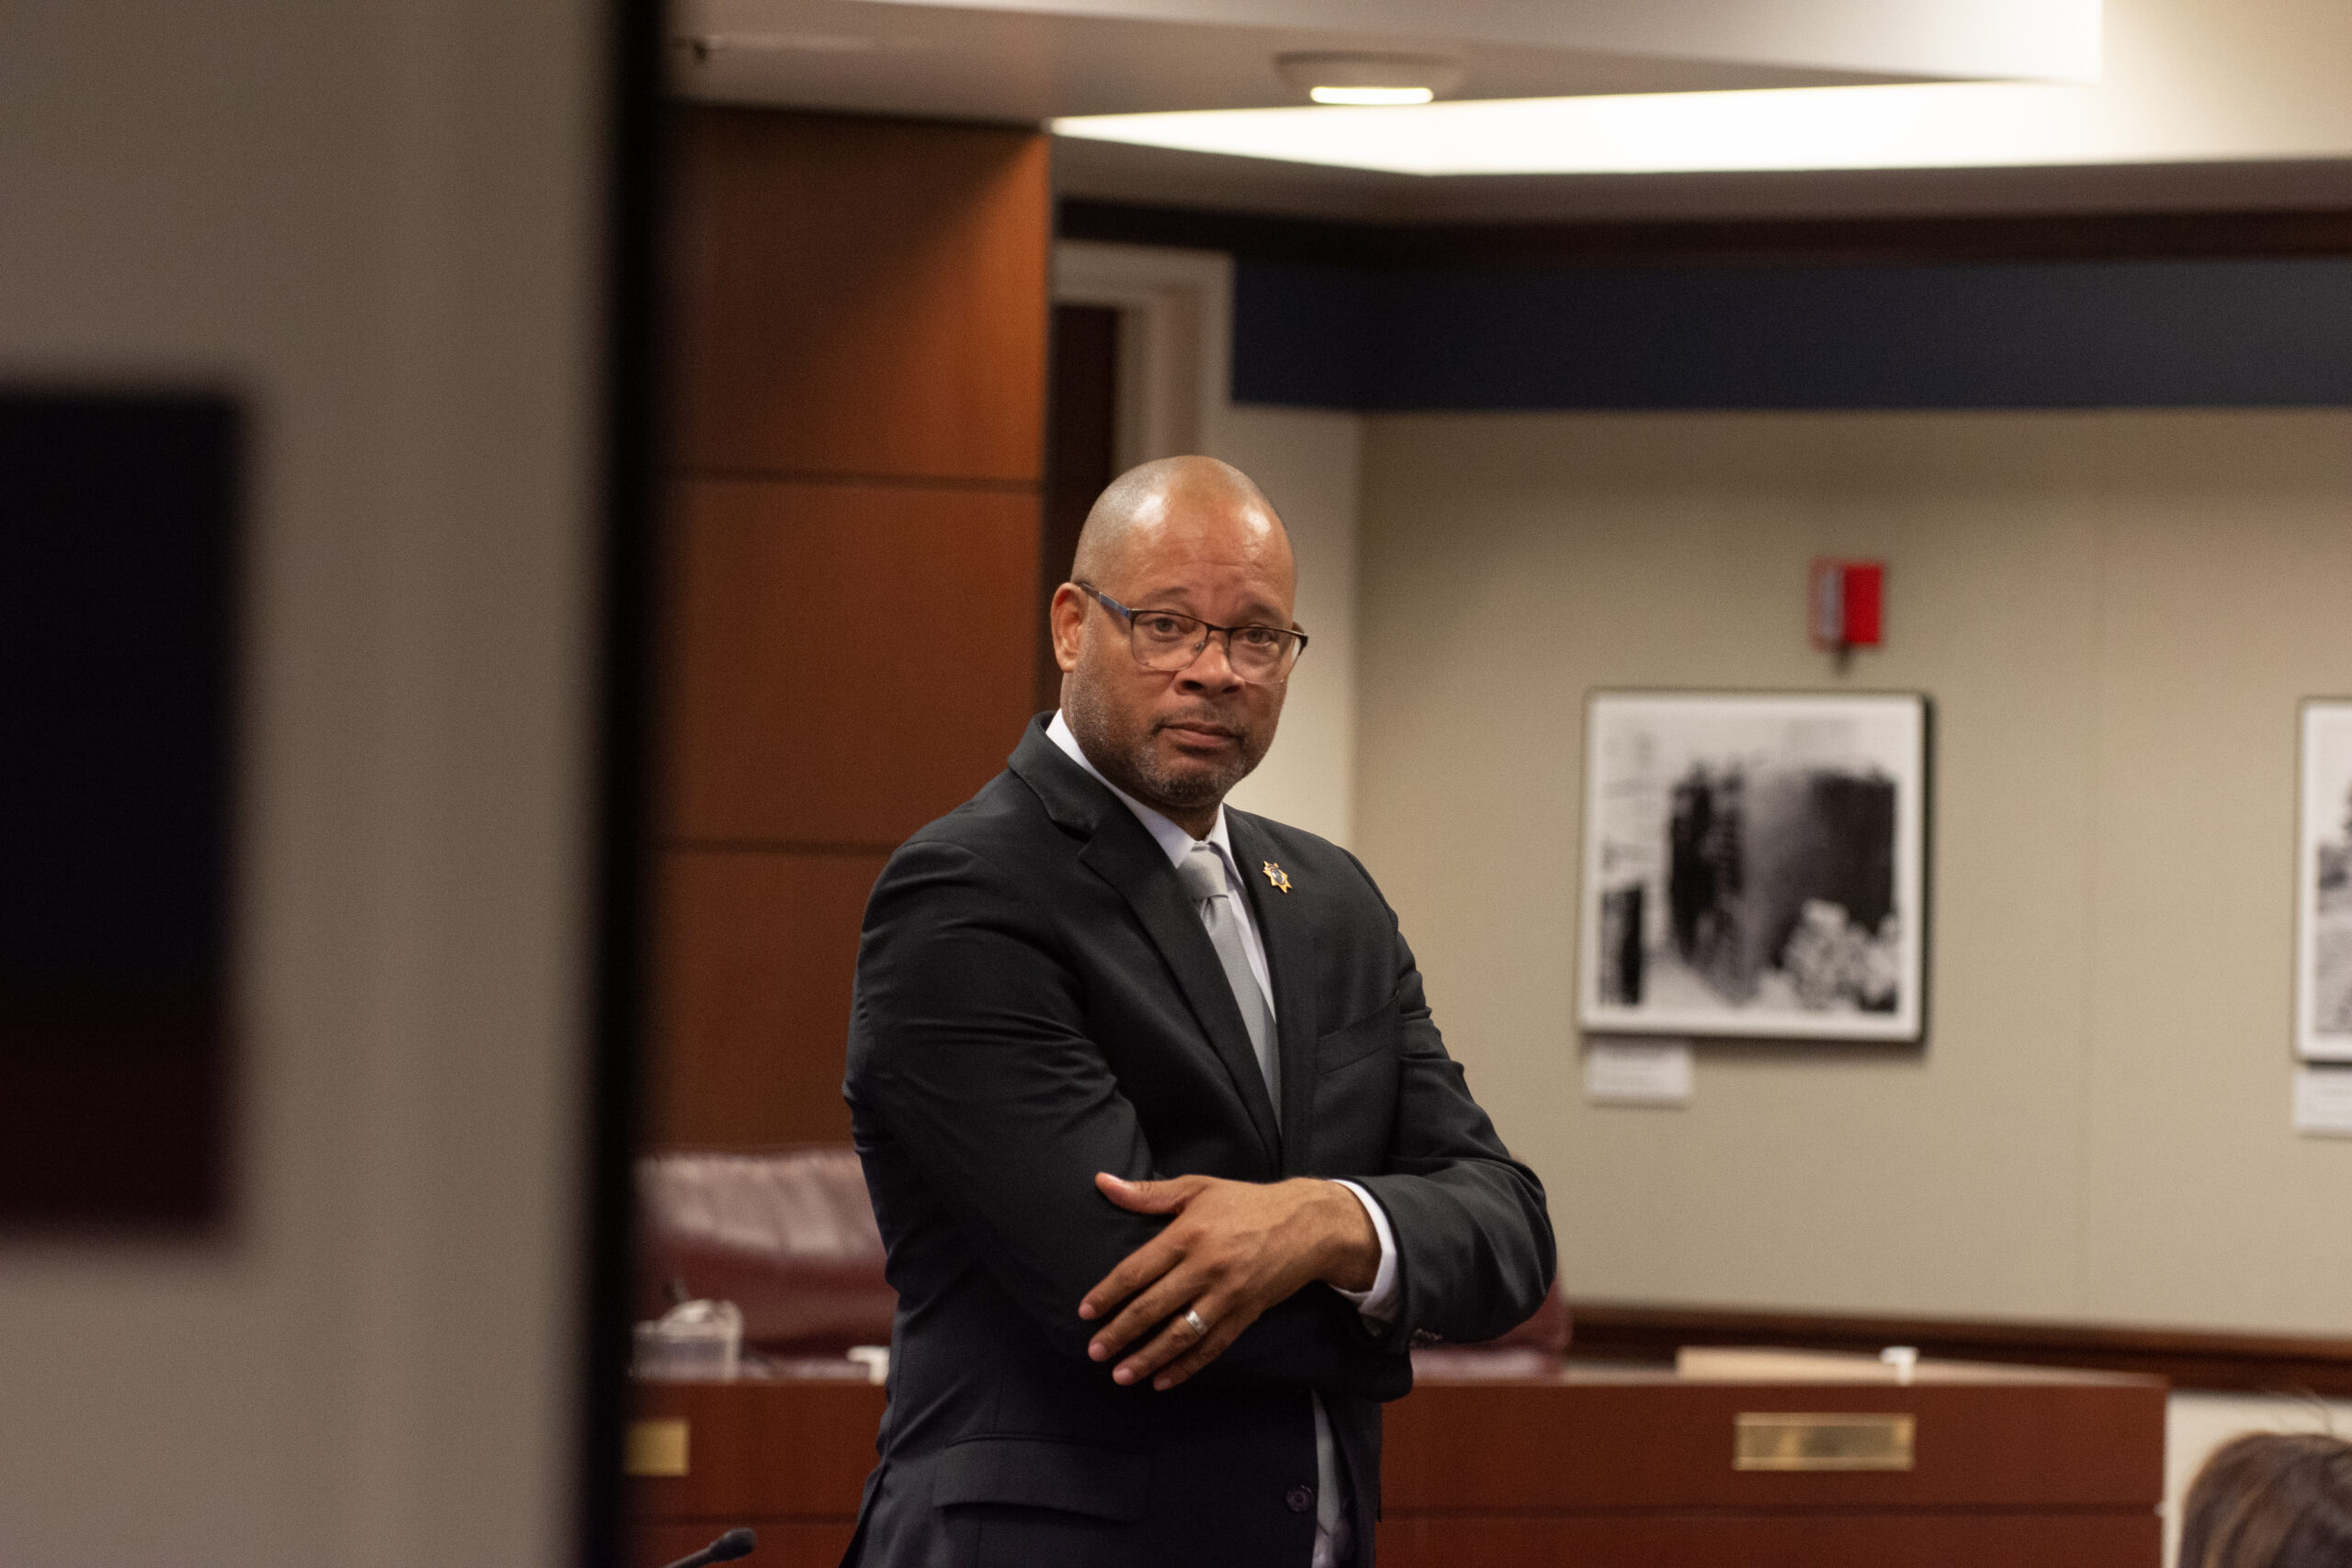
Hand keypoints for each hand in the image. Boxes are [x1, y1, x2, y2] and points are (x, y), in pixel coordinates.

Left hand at [1077, 1172, 1377, 1390]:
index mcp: (1188, 1234)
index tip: (1086, 1312)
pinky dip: (1187, 1366)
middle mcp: (1205, 1267)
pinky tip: (1164, 1380)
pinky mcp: (1246, 1314)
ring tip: (1122, 1375)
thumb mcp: (1197, 1188)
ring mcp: (1227, 1294)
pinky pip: (1212, 1346)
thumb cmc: (1246, 1202)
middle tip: (1095, 1352)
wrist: (1308, 1224)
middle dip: (1120, 1333)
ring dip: (1149, 1358)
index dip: (1109, 1294)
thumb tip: (1102, 1183)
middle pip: (1153, 1307)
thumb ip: (1148, 1193)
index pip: (1137, 1270)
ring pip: (1181, 1334)